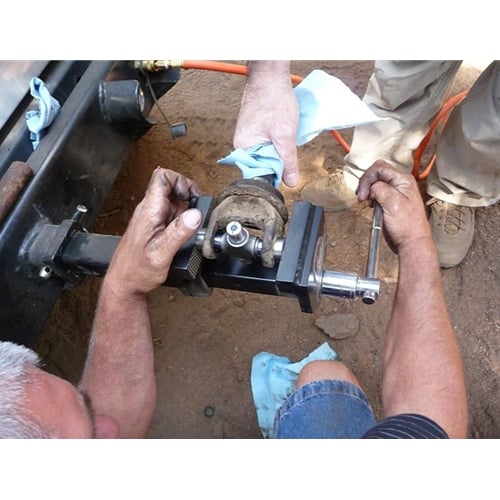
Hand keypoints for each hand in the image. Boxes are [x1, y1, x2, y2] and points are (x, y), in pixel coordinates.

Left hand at [105, 167, 201, 296]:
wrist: (125, 283)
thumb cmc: (137, 271)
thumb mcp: (161, 253)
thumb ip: (179, 232)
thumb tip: (195, 214)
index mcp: (149, 210)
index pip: (162, 176)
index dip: (180, 181)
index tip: (190, 198)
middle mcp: (149, 209)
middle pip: (170, 184)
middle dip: (188, 193)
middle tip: (196, 210)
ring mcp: (152, 217)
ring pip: (173, 198)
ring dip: (186, 206)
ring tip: (192, 222)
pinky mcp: (156, 225)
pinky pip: (172, 212)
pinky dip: (183, 217)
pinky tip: (185, 230)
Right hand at [233, 61, 298, 186]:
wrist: (270, 75)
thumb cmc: (273, 99)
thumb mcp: (285, 135)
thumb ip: (288, 161)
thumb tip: (290, 182)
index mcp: (244, 148)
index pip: (259, 174)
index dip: (275, 174)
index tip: (287, 171)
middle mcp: (243, 144)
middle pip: (264, 165)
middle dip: (278, 161)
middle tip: (288, 147)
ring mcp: (249, 136)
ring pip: (268, 154)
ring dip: (280, 150)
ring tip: (286, 136)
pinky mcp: (256, 130)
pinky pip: (268, 144)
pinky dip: (278, 141)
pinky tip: (284, 131)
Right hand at [356, 160, 431, 253]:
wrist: (410, 243)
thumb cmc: (408, 227)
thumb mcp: (394, 204)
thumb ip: (381, 190)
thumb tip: (371, 187)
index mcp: (403, 181)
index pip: (379, 169)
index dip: (367, 179)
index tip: (363, 194)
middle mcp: (400, 184)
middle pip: (376, 173)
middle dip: (366, 184)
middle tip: (362, 197)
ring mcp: (395, 193)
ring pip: (375, 183)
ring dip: (367, 191)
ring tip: (366, 201)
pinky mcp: (389, 201)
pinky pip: (376, 193)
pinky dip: (370, 197)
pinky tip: (371, 205)